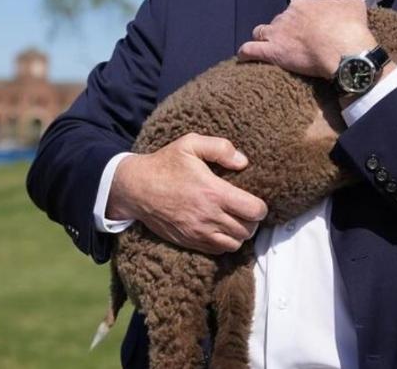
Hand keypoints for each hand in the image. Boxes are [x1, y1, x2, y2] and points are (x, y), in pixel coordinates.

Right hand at [107, 133, 267, 253]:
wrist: (136, 188)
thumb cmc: (164, 164)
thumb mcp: (190, 144)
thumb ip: (220, 148)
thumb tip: (243, 162)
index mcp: (213, 192)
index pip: (254, 211)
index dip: (260, 207)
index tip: (255, 200)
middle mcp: (208, 216)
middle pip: (248, 230)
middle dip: (252, 220)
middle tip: (245, 209)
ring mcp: (198, 232)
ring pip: (235, 243)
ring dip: (240, 233)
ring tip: (235, 219)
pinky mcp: (190, 241)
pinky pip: (218, 250)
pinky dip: (225, 243)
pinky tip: (221, 228)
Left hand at [237, 0, 375, 78]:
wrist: (344, 50)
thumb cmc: (350, 28)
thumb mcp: (354, 6)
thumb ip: (345, 3)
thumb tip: (344, 5)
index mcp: (305, 3)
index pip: (298, 8)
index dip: (304, 19)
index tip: (311, 28)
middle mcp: (287, 15)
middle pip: (280, 20)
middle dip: (284, 29)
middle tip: (296, 42)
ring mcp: (277, 33)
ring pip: (261, 31)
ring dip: (263, 38)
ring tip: (268, 47)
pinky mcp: (271, 52)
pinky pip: (250, 50)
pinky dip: (246, 52)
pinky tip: (245, 56)